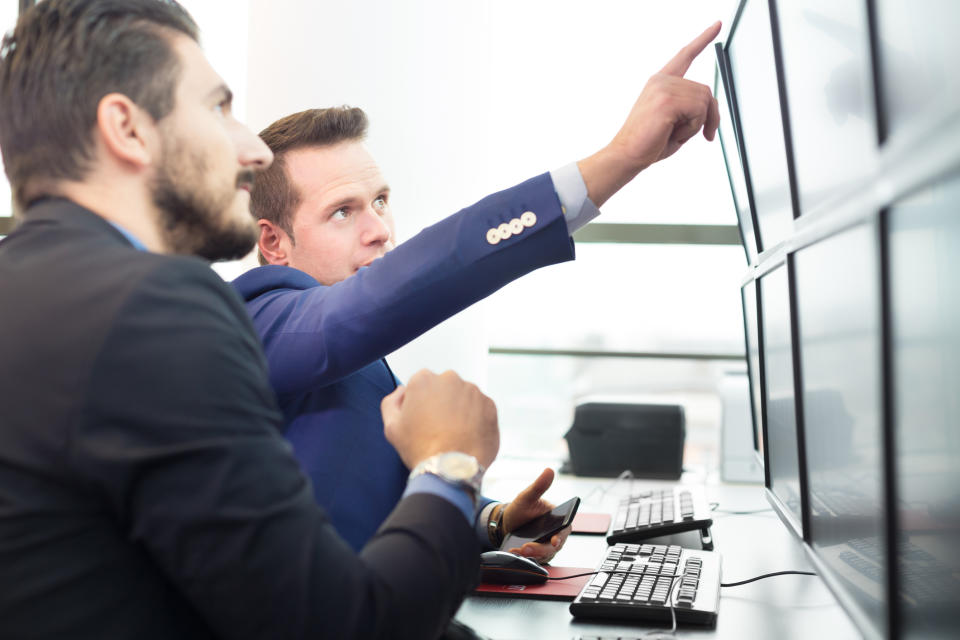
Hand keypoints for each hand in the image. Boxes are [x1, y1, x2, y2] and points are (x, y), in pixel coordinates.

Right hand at [381, 369, 498, 469]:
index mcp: (424, 379)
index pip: (421, 385)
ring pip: (464, 398)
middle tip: (438, 429)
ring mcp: (473, 391)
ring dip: (460, 411)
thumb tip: (402, 390)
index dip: (420, 404)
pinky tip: (467, 437)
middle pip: (444, 388)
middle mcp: (450, 378)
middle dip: (441, 403)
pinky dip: (476, 420)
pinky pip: (480, 409)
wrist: (451, 469)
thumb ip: (392, 402)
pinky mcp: (490, 405)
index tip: (421, 421)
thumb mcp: (391, 426)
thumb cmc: (419, 449)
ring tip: (454, 435)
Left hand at [502, 468, 570, 562]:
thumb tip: (549, 470)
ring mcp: (546, 546)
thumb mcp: (527, 496)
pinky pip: (535, 559)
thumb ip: (539, 486)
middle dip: (540, 549)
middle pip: (553, 546)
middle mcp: (555, 534)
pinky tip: (515, 552)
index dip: (560, 536)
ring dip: (531, 554)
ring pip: (544, 555)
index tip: (553, 540)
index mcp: (558, 520)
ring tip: (518, 550)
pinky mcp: (538, 555)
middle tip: (526, 547)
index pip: (565, 530)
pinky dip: (525, 557)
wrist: (507, 523)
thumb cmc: (520, 508)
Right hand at [579, 21, 722, 206]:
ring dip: (697, 124)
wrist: (626, 155)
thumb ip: (691, 107)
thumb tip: (710, 106)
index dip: (703, 40)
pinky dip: (693, 128)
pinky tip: (673, 132)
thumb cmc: (649, 143)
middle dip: (710, 116)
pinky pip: (699, 111)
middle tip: (703, 135)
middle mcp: (661, 80)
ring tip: (675, 133)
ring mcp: (664, 88)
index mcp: (660, 82)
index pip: (685, 56)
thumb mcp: (676, 122)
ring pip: (704, 101)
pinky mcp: (667, 100)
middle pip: (705, 90)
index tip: (717, 25)